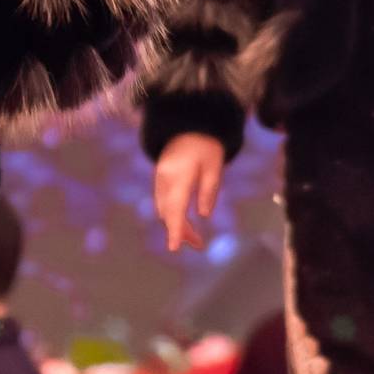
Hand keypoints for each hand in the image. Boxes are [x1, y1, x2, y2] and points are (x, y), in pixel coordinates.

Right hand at [151, 135, 228, 254]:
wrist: (187, 126)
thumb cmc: (206, 146)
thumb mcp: (214, 167)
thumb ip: (209, 191)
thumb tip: (204, 216)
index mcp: (179, 175)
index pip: (176, 208)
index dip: (176, 229)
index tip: (174, 247)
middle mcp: (164, 179)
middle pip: (168, 212)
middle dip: (181, 232)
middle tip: (199, 245)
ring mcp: (159, 178)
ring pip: (164, 209)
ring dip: (177, 224)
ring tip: (196, 238)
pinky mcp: (159, 179)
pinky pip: (163, 202)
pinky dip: (173, 214)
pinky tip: (185, 222)